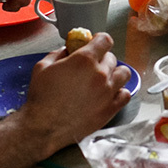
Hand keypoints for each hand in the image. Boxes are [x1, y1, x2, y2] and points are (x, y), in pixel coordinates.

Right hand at [17, 33, 131, 154]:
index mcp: (84, 60)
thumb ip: (58, 54)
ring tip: (105, 78)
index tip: (96, 43)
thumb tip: (67, 50)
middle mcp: (100, 74)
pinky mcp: (110, 109)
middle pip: (112, 57)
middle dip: (102, 58)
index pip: (105, 40)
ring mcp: (108, 92)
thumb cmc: (42, 99)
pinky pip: (126, 95)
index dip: (99, 40)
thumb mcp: (43, 67)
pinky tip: (109, 93)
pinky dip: (120, 92)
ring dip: (115, 73)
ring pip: (124, 74)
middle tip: (92, 65)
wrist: (43, 127)